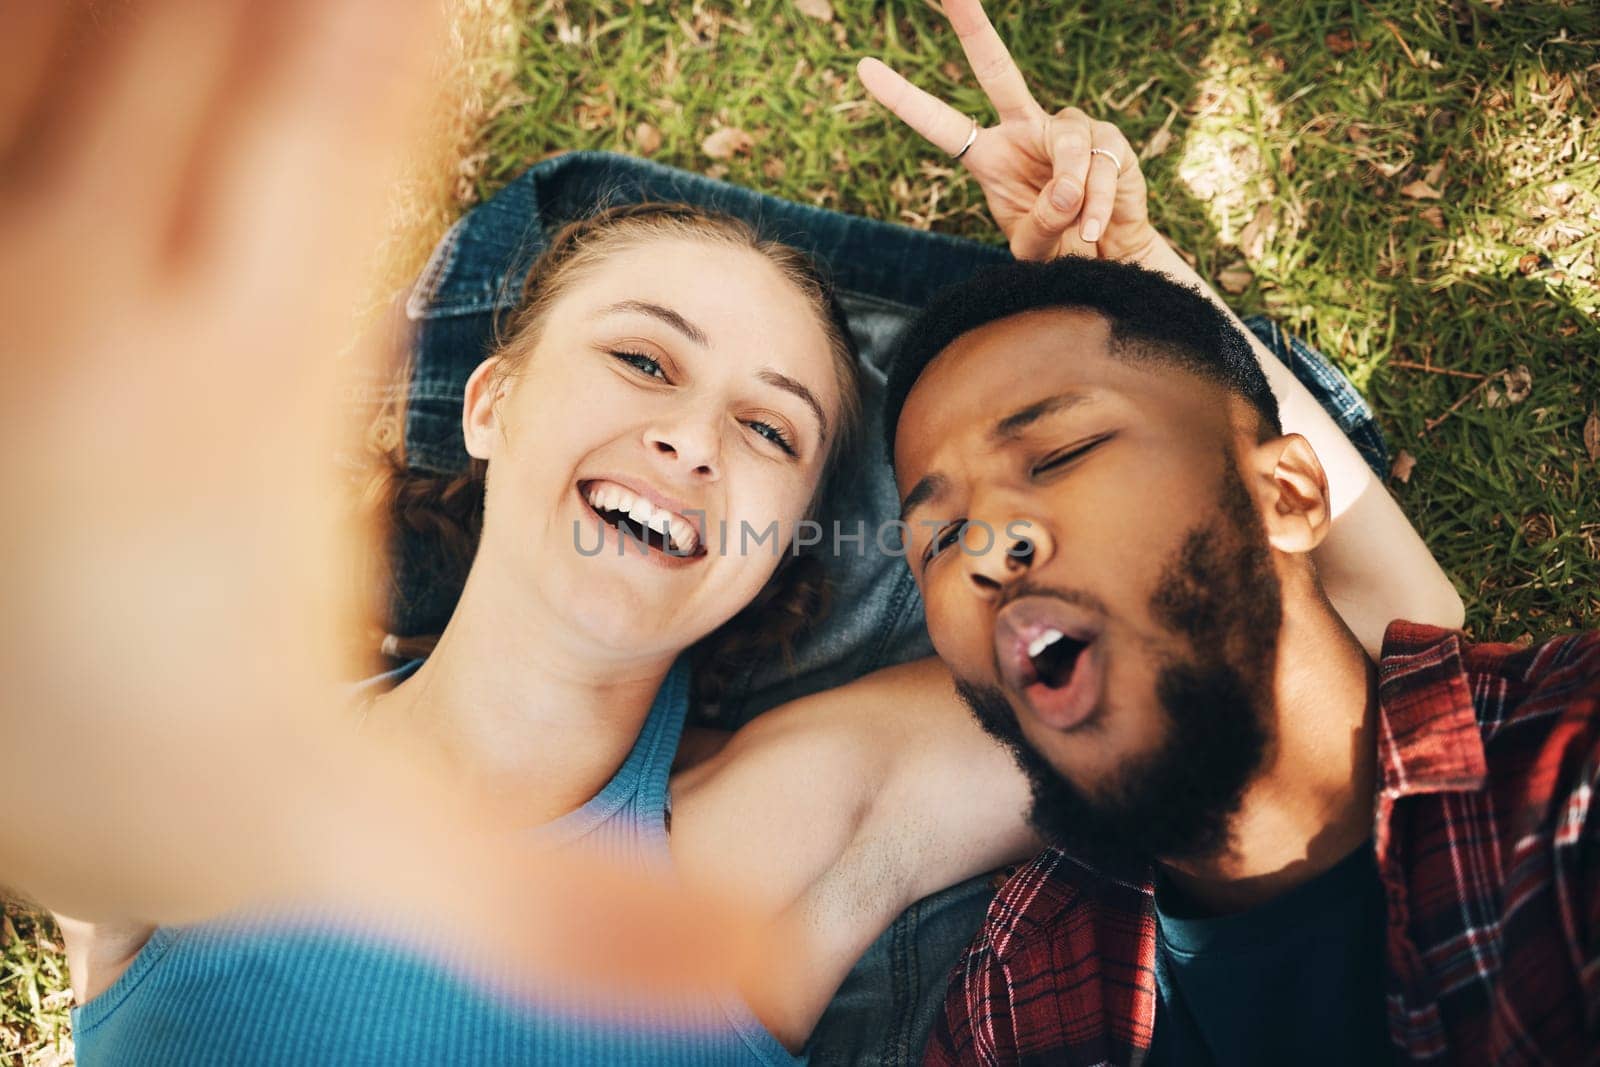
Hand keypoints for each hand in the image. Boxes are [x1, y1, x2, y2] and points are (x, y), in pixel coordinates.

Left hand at [0, 2, 780, 1005]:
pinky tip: (100, 28)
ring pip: (66, 37)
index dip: (382, 22)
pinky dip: (60, 34)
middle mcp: (95, 302)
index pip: (334, 141)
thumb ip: (561, 909)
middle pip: (207, 40)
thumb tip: (772, 971)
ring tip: (255, 0)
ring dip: (161, 2)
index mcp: (235, 410)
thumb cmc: (126, 780)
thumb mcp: (350, 858)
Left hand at [858, 0, 1158, 263]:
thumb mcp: (1033, 246)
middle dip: (973, 27)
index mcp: (990, 154)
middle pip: (997, 69)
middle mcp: (1025, 128)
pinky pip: (1098, 169)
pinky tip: (1095, 230)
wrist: (1109, 255)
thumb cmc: (1059, 245)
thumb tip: (1067, 187)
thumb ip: (1040, 223)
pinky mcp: (1109, 140)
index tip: (864, 68)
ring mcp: (1068, 128)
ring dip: (1071, 196)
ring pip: (1067, 146)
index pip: (941, 123)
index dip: (904, 98)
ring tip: (1079, 232)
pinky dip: (1096, 207)